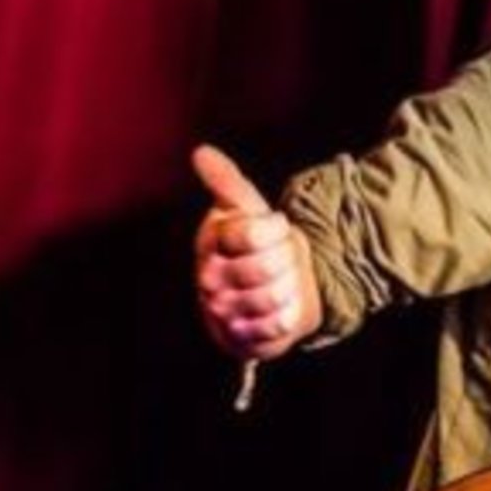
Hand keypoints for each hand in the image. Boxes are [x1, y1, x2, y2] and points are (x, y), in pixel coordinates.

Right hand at [192, 144, 320, 359]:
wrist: (274, 288)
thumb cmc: (259, 245)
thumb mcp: (248, 210)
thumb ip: (226, 182)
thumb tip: (200, 152)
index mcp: (211, 242)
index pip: (250, 234)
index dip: (276, 230)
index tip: (278, 228)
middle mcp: (209, 278)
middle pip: (264, 268)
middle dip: (288, 261)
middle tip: (285, 260)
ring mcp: (222, 311)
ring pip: (271, 298)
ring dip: (291, 288)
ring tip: (286, 283)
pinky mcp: (239, 339)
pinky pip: (274, 327)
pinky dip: (289, 317)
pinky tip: (286, 308)